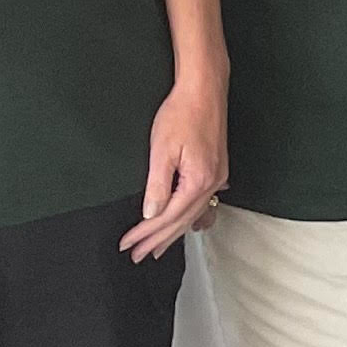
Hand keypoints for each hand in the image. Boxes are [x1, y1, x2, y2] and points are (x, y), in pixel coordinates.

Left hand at [122, 73, 226, 259]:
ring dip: (174, 233)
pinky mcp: (217, 170)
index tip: (128, 244)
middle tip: (138, 255)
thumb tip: (151, 213)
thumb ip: (157, 185)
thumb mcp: (162, 150)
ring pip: (194, 214)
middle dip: (158, 240)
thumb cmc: (182, 114)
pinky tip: (191, 225)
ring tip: (158, 248)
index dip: (146, 233)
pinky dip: (192, 218)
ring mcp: (218, 178)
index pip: (167, 217)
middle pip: (182, 221)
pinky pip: (204, 204)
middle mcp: (212, 184)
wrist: (204, 90)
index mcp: (198, 181)